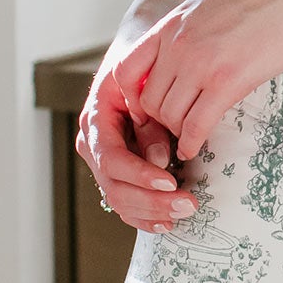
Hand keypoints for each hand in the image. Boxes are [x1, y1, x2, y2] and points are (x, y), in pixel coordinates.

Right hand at [75, 38, 188, 231]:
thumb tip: (160, 160)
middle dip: (152, 201)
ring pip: (118, 201)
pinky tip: (167, 222)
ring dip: (152, 212)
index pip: (112, 159)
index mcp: (95, 121)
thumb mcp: (145, 85)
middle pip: (115, 187)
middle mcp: (93, 146)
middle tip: (188, 203)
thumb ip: (150, 122)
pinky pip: (125, 203)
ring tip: (185, 211)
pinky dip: (146, 216)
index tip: (170, 181)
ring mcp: (102, 162)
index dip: (140, 175)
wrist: (136, 60)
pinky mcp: (117, 172)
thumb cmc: (142, 68)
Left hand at [111, 0, 282, 162]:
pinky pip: (196, 126)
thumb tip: (190, 46)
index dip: (133, 96)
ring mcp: (200, 63)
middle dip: (159, 120)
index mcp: (173, 22)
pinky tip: (196, 148)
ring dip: (177, 132)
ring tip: (189, 137)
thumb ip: (192, 26)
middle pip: (148, 100)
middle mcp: (178, 43)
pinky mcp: (228, 82)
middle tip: (175, 127)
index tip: (151, 106)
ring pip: (169, 116)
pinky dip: (191, 144)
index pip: (127, 70)